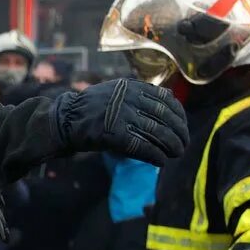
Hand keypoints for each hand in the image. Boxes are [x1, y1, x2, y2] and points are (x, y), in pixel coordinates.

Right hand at [51, 78, 187, 165]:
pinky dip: (155, 156)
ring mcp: (123, 117)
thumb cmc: (91, 108)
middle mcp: (130, 100)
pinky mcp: (116, 135)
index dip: (179, 114)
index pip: (166, 100)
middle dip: (179, 133)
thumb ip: (139, 94)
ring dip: (171, 146)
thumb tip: (169, 99)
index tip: (183, 125)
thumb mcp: (116, 91)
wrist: (66, 119)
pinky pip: (143, 147)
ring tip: (176, 154)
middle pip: (165, 118)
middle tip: (183, 144)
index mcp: (132, 87)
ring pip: (158, 133)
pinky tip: (161, 161)